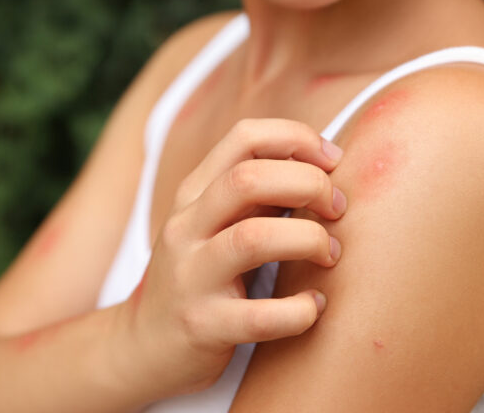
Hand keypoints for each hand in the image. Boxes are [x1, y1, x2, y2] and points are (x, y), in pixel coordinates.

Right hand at [116, 118, 346, 398]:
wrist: (146, 346)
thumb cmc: (200, 277)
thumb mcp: (216, 224)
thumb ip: (258, 195)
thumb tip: (322, 167)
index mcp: (193, 194)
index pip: (244, 136)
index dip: (297, 138)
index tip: (333, 162)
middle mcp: (187, 227)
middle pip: (249, 179)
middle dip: (309, 184)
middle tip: (338, 208)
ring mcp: (191, 277)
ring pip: (254, 238)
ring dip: (308, 239)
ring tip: (330, 253)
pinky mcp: (203, 326)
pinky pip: (261, 316)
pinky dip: (301, 310)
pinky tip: (315, 306)